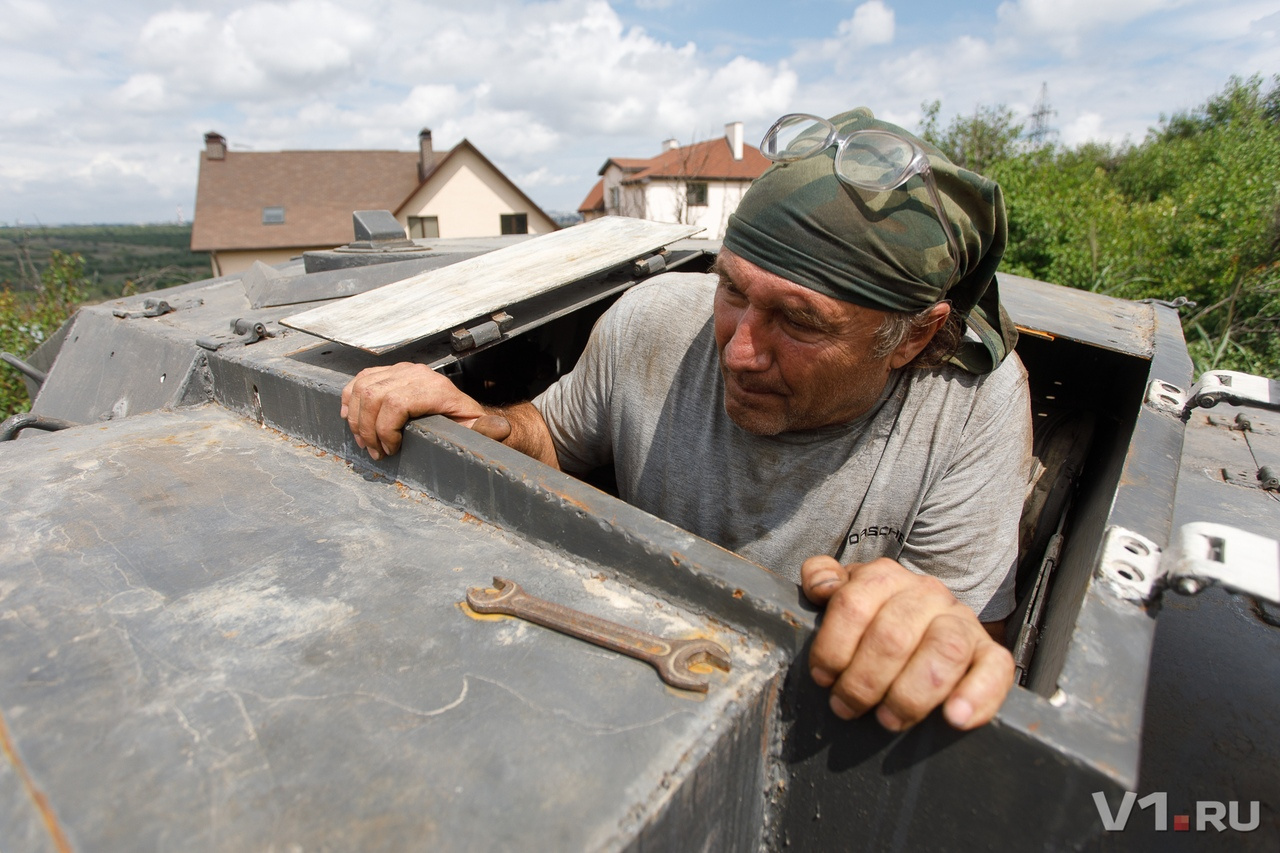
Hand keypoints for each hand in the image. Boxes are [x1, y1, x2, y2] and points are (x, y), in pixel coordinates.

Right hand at [341, 362, 483, 459]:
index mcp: (435, 388)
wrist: (468, 410)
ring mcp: (402, 370)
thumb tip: (500, 428)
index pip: (396, 404)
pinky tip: (351, 416)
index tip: (390, 450)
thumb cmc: (471, 424)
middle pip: (374, 396)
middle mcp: (417, 374)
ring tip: (364, 440)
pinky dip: (351, 397)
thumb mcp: (480, 428)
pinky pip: (362, 378)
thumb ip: (486, 430)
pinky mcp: (392, 371)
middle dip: (367, 428)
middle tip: (374, 451)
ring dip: (357, 417)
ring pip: (364, 386)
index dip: (385, 430)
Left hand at [801, 556, 1013, 731]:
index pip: (854, 604)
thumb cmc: (874, 618)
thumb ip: (822, 579)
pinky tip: (954, 719)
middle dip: (863, 680)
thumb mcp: (845, 593)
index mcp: (886, 577)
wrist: (928, 623)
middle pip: (894, 635)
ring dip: (911, 693)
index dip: (833, 646)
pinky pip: (996, 669)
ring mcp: (962, 621)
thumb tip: (821, 588)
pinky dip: (976, 696)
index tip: (822, 677)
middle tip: (847, 707)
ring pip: (944, 650)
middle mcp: (928, 594)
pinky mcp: (992, 653)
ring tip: (889, 720)